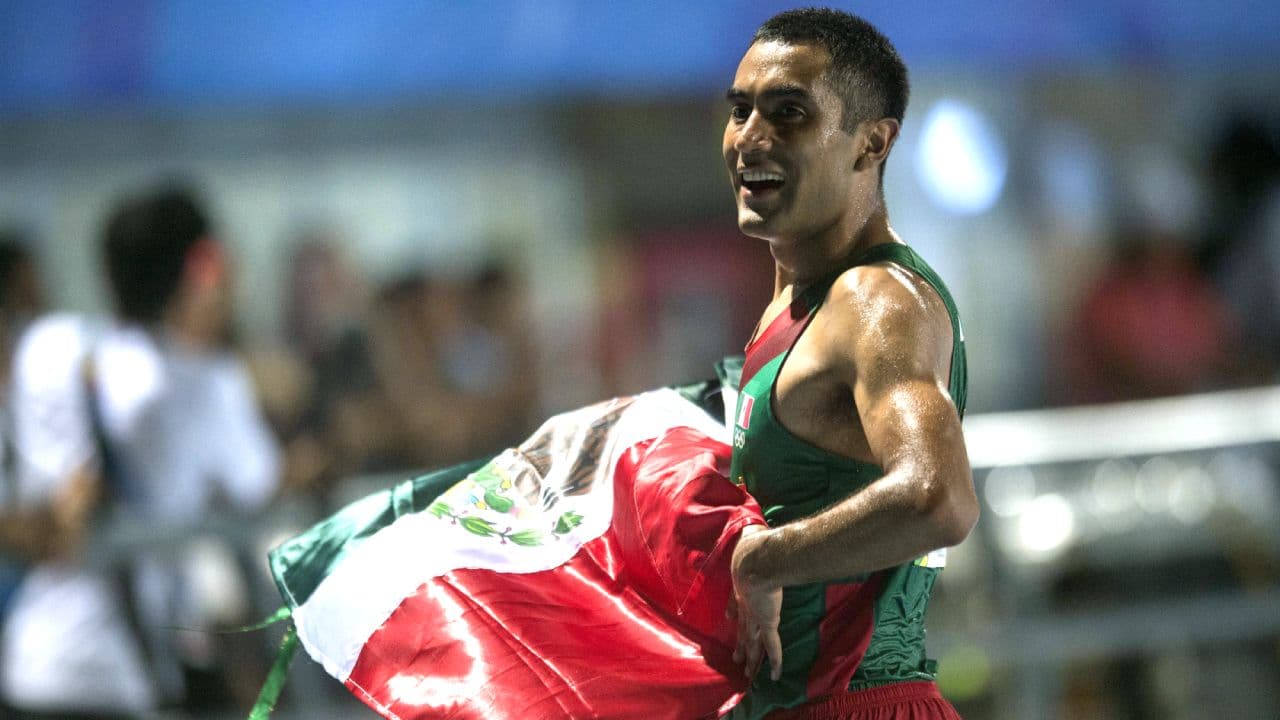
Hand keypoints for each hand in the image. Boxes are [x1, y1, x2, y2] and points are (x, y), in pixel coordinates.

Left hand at [730, 524, 782, 680]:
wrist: (756, 560)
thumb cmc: (751, 548)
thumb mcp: (749, 541)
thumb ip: (751, 537)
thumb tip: (751, 525)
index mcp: (742, 587)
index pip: (737, 606)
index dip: (735, 614)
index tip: (731, 621)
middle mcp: (747, 605)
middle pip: (743, 630)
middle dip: (741, 645)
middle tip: (736, 658)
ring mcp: (756, 617)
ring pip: (754, 643)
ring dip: (751, 659)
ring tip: (746, 672)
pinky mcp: (767, 623)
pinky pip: (772, 648)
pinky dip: (774, 662)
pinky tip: (772, 676)